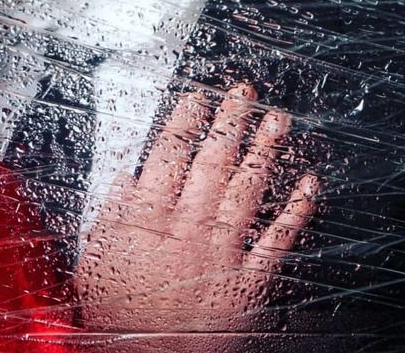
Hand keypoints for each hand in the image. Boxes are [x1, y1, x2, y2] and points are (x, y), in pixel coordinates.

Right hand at [76, 85, 316, 345]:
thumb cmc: (118, 312)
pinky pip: (278, 239)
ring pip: (248, 188)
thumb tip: (124, 177)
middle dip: (230, 121)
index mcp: (148, 215)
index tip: (198, 96)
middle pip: (213, 160)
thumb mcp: (96, 256)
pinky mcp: (250, 280)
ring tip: (277, 120)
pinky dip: (296, 210)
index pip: (170, 153)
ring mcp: (222, 250)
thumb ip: (111, 213)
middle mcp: (188, 224)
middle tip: (244, 92)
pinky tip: (307, 184)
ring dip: (265, 150)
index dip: (185, 119)